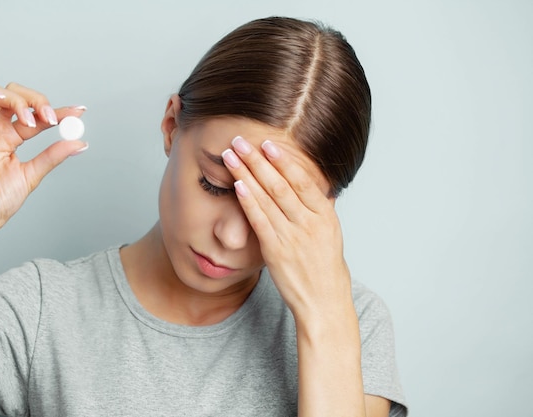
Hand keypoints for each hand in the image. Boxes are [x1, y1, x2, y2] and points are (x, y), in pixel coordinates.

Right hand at [0, 83, 87, 235]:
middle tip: (52, 118)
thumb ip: (52, 156)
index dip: (57, 111)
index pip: (36, 116)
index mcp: (11, 138)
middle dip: (36, 101)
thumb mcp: (32, 175)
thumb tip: (79, 143)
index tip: (78, 111)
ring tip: (31, 119)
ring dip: (16, 99)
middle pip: (15, 97)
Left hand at [221, 136, 350, 318]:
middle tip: (241, 140)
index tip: (268, 143)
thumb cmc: (325, 268)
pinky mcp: (276, 251)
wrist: (324, 302)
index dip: (284, 160)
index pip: (302, 181)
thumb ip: (322, 210)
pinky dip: (248, 201)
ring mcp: (293, 237)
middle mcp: (310, 223)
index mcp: (325, 216)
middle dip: (258, 159)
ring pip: (267, 198)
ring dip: (247, 173)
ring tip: (231, 155)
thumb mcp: (331, 235)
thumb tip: (320, 189)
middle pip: (281, 184)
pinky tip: (237, 185)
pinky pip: (260, 221)